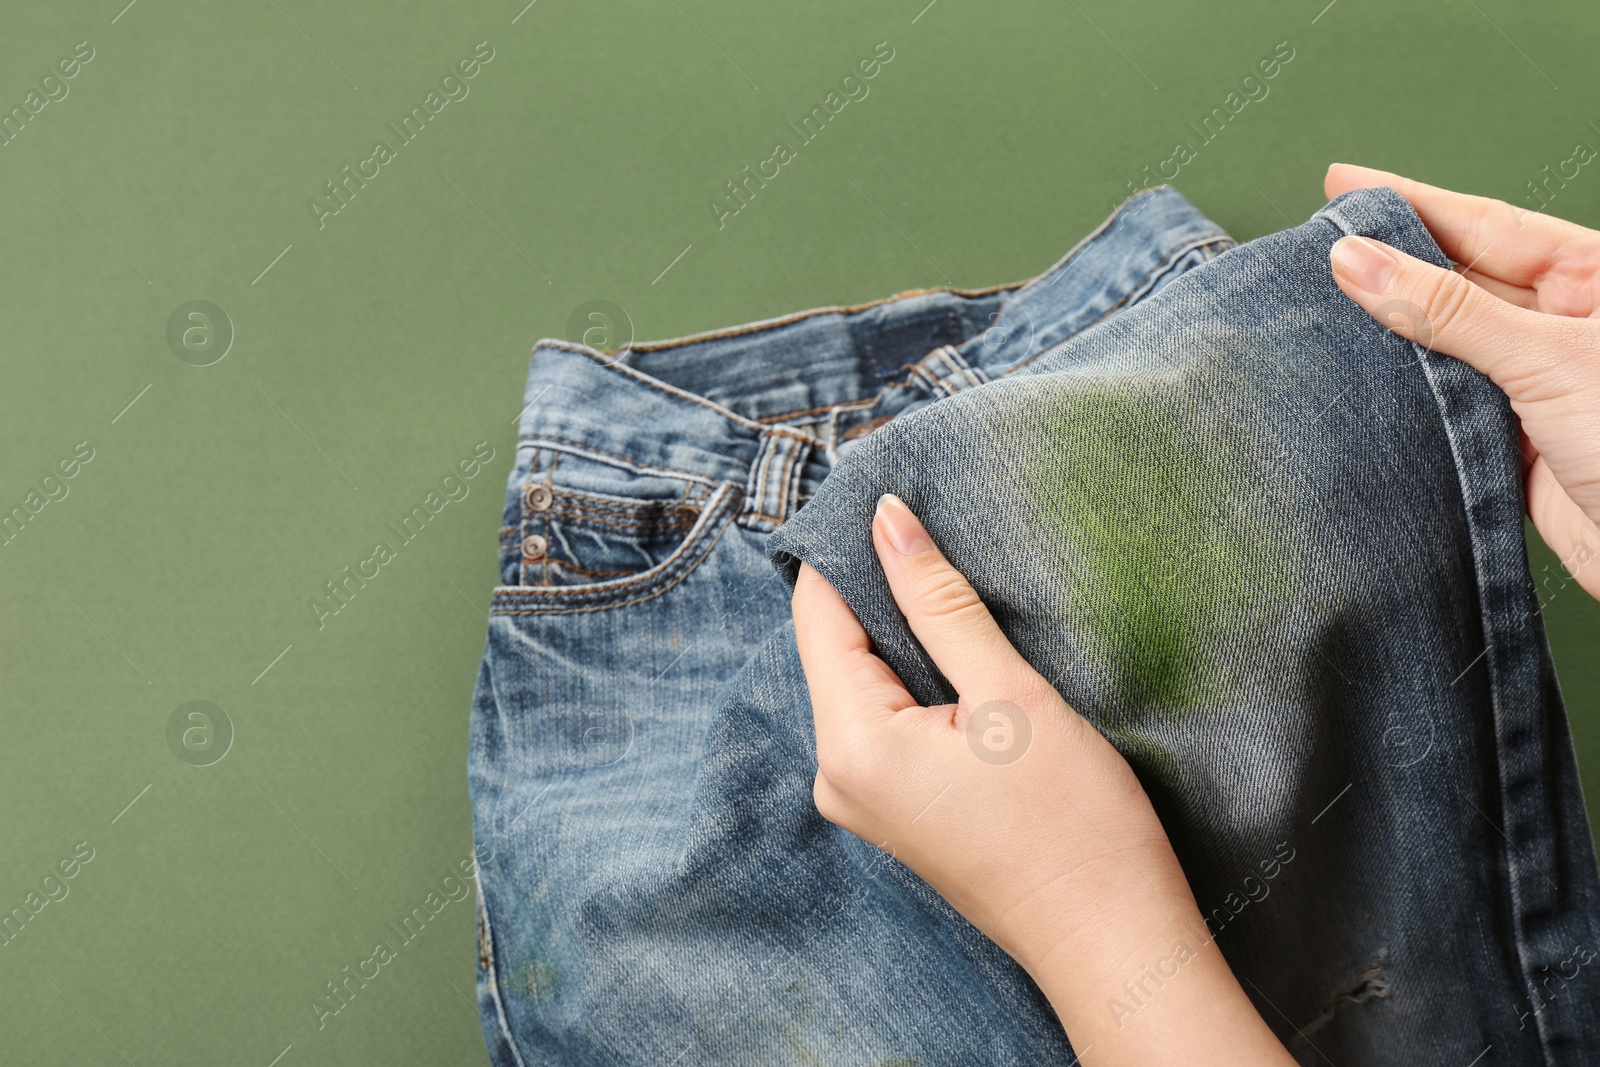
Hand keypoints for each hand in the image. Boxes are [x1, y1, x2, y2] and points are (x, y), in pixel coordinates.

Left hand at [791, 493, 1292, 1065]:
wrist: (1112, 940)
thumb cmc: (1075, 825)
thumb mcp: (1009, 694)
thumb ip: (938, 602)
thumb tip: (885, 520)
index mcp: (851, 745)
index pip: (818, 614)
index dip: (847, 548)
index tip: (883, 492)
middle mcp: (836, 775)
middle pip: (835, 646)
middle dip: (879, 587)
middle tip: (932, 527)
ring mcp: (862, 798)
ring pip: (862, 680)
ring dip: (902, 631)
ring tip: (955, 582)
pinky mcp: (894, 809)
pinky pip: (883, 718)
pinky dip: (914, 676)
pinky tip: (959, 650)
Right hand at [1326, 163, 1599, 599]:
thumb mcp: (1545, 358)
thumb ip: (1446, 310)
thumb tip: (1359, 260)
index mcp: (1596, 276)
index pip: (1487, 223)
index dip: (1412, 202)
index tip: (1345, 185)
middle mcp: (1567, 321)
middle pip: (1460, 277)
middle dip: (1391, 261)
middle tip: (1318, 244)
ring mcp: (1538, 379)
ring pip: (1446, 341)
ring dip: (1389, 329)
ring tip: (1321, 304)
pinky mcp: (1513, 437)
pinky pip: (1443, 400)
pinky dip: (1402, 389)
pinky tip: (1361, 373)